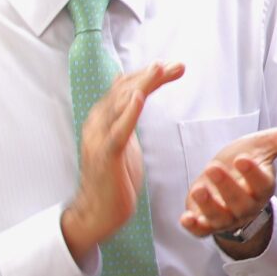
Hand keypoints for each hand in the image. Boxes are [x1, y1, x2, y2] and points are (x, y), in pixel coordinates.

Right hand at [62, 60, 183, 260]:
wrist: (99, 210)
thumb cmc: (114, 176)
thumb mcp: (124, 141)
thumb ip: (126, 118)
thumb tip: (134, 95)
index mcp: (103, 118)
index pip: (126, 88)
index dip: (149, 75)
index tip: (174, 67)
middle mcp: (98, 122)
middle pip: (125, 90)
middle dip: (153, 75)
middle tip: (179, 65)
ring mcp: (99, 138)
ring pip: (120, 103)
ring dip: (142, 84)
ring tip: (159, 69)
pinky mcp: (106, 155)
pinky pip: (118, 131)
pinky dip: (128, 113)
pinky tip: (138, 99)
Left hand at [179, 110, 276, 257]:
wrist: (225, 186)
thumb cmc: (245, 164)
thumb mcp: (265, 145)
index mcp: (262, 186)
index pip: (261, 184)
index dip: (252, 174)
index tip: (243, 159)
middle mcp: (246, 205)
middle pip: (241, 202)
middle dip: (228, 188)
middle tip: (214, 168)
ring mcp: (226, 216)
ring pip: (220, 217)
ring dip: (209, 205)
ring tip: (199, 189)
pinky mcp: (205, 222)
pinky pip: (202, 230)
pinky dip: (194, 227)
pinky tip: (185, 218)